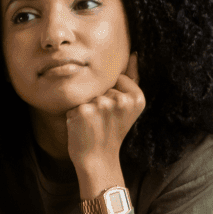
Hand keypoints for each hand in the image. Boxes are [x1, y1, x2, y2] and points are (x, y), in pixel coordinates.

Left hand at [65, 55, 145, 180]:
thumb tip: (134, 54)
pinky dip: (74, 115)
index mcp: (138, 97)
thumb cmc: (111, 132)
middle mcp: (122, 100)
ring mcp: (102, 105)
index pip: (116, 78)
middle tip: (104, 122)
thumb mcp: (127, 106)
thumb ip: (131, 79)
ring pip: (87, 94)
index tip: (115, 114)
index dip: (111, 95)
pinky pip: (74, 103)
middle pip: (101, 85)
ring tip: (94, 124)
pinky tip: (83, 127)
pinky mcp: (84, 111)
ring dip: (86, 107)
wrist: (98, 159)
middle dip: (98, 101)